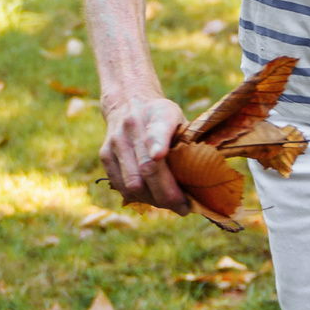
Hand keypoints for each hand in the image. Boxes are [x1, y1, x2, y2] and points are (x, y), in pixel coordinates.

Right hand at [100, 96, 190, 212]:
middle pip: (146, 169)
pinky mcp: (104, 155)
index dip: (158, 144)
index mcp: (157, 113)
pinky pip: (122, 188)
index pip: (157, 130)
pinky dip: (140, 198)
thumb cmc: (164, 118)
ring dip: (154, 201)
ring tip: (171, 204)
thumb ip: (189, 141)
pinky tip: (154, 198)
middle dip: (167, 195)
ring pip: (133, 184)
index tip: (160, 156)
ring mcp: (115, 141)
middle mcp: (132, 125)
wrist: (129, 102)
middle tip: (184, 207)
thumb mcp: (180, 119)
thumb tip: (205, 176)